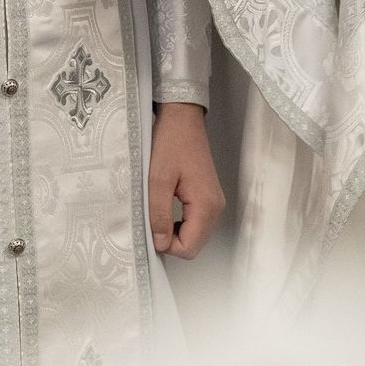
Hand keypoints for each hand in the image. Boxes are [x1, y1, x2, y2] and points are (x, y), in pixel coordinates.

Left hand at [147, 102, 225, 257]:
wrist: (182, 118)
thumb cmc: (170, 142)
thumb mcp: (157, 179)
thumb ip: (159, 214)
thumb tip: (160, 244)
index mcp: (205, 205)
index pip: (189, 247)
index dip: (166, 244)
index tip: (150, 226)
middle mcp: (215, 208)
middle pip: (194, 244)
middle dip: (170, 239)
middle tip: (151, 219)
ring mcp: (214, 202)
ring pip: (195, 235)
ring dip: (174, 231)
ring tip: (157, 211)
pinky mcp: (208, 197)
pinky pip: (195, 222)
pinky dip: (180, 222)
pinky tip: (166, 207)